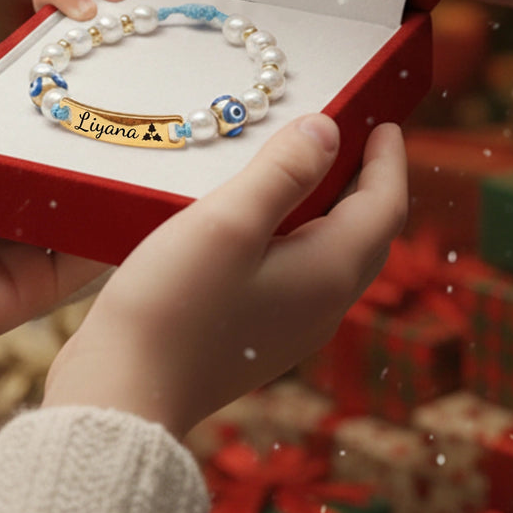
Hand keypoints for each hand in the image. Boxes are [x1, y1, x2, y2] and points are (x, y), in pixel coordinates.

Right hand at [42, 115, 405, 438]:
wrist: (125, 390)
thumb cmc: (173, 303)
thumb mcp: (228, 221)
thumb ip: (282, 171)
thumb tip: (327, 130)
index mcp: (326, 273)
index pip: (383, 207)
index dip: (387, 161)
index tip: (382, 122)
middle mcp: (320, 305)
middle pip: (364, 234)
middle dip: (363, 183)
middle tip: (347, 139)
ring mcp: (288, 326)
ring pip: (330, 255)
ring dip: (329, 209)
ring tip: (302, 170)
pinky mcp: (255, 336)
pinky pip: (297, 274)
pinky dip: (296, 234)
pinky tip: (255, 223)